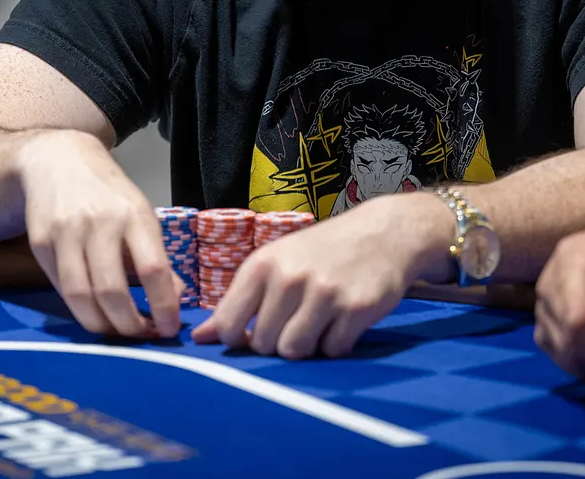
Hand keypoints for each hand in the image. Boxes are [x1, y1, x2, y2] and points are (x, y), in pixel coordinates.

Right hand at [17, 130, 182, 339]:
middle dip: (129, 326)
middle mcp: (99, 223)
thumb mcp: (141, 215)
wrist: (57, 161)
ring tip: (117, 332)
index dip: (163, 306)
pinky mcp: (40, 243)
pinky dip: (79, 308)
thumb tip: (175, 300)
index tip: (170, 328)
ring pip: (81, 296)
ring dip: (101, 326)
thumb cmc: (108, 193)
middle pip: (112, 290)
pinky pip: (61, 288)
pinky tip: (93, 311)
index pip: (153, 270)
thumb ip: (157, 257)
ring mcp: (66, 233)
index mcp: (134, 214)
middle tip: (141, 337)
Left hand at [192, 192, 454, 357]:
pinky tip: (342, 320)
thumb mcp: (276, 262)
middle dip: (277, 341)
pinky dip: (336, 343)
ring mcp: (323, 294)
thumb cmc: (321, 251)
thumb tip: (200, 339)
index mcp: (262, 264)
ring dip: (306, 346)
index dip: (238, 339)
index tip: (254, 332)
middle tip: (296, 320)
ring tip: (318, 322)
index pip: (228, 324)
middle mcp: (289, 277)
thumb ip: (239, 301)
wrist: (384, 232)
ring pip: (295, 351)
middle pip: (263, 344)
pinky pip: (332, 350)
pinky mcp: (355, 309)